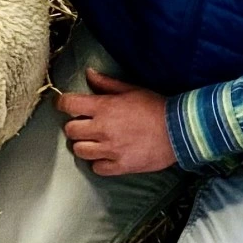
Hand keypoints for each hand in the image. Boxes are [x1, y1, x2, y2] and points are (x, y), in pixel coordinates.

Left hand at [59, 70, 176, 175]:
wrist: (179, 130)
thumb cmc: (156, 107)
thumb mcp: (131, 89)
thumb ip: (106, 84)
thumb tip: (88, 73)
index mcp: (104, 107)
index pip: (68, 105)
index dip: (62, 103)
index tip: (65, 105)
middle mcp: (103, 129)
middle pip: (70, 130)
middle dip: (75, 126)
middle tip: (85, 124)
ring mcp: (110, 150)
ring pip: (79, 151)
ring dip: (84, 145)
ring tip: (95, 141)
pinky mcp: (120, 166)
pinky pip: (96, 168)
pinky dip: (99, 163)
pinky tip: (107, 155)